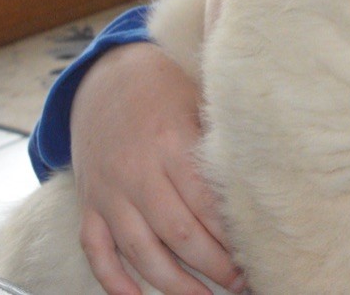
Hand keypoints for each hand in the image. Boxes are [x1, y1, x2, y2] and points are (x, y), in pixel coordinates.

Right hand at [70, 42, 244, 294]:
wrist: (106, 75)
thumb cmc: (165, 89)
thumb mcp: (197, 101)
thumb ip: (218, 143)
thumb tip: (260, 183)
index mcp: (170, 144)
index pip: (205, 203)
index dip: (231, 235)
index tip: (256, 255)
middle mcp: (136, 172)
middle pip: (178, 233)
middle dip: (214, 266)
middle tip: (242, 282)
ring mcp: (108, 191)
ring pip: (140, 251)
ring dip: (174, 284)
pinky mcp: (89, 203)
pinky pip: (96, 251)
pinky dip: (114, 281)